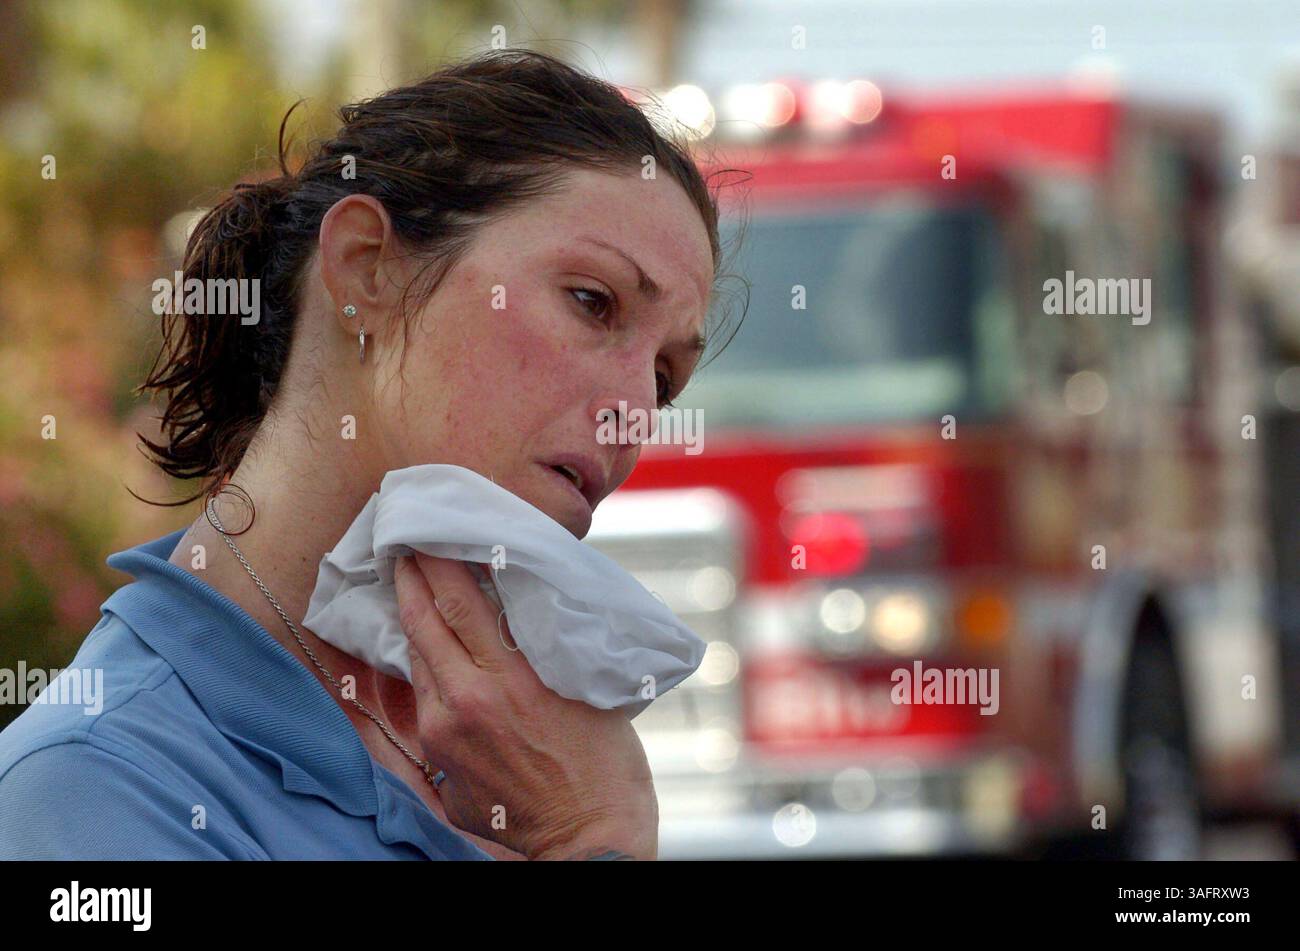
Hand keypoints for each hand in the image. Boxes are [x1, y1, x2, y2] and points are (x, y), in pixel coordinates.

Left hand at [393, 552, 657, 859]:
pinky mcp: (439, 759)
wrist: (591, 837)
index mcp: (511, 679)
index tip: (428, 528)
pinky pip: (425, 696)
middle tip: (401, 541)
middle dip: (411, 576)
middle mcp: (468, 701)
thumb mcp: (586, 685)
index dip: (438, 560)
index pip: (461, 601)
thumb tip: (519, 600)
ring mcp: (447, 733)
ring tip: (411, 582)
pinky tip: (429, 645)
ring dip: (414, 617)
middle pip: (425, 622)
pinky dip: (425, 663)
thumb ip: (544, 645)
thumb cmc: (605, 760)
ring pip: (419, 658)